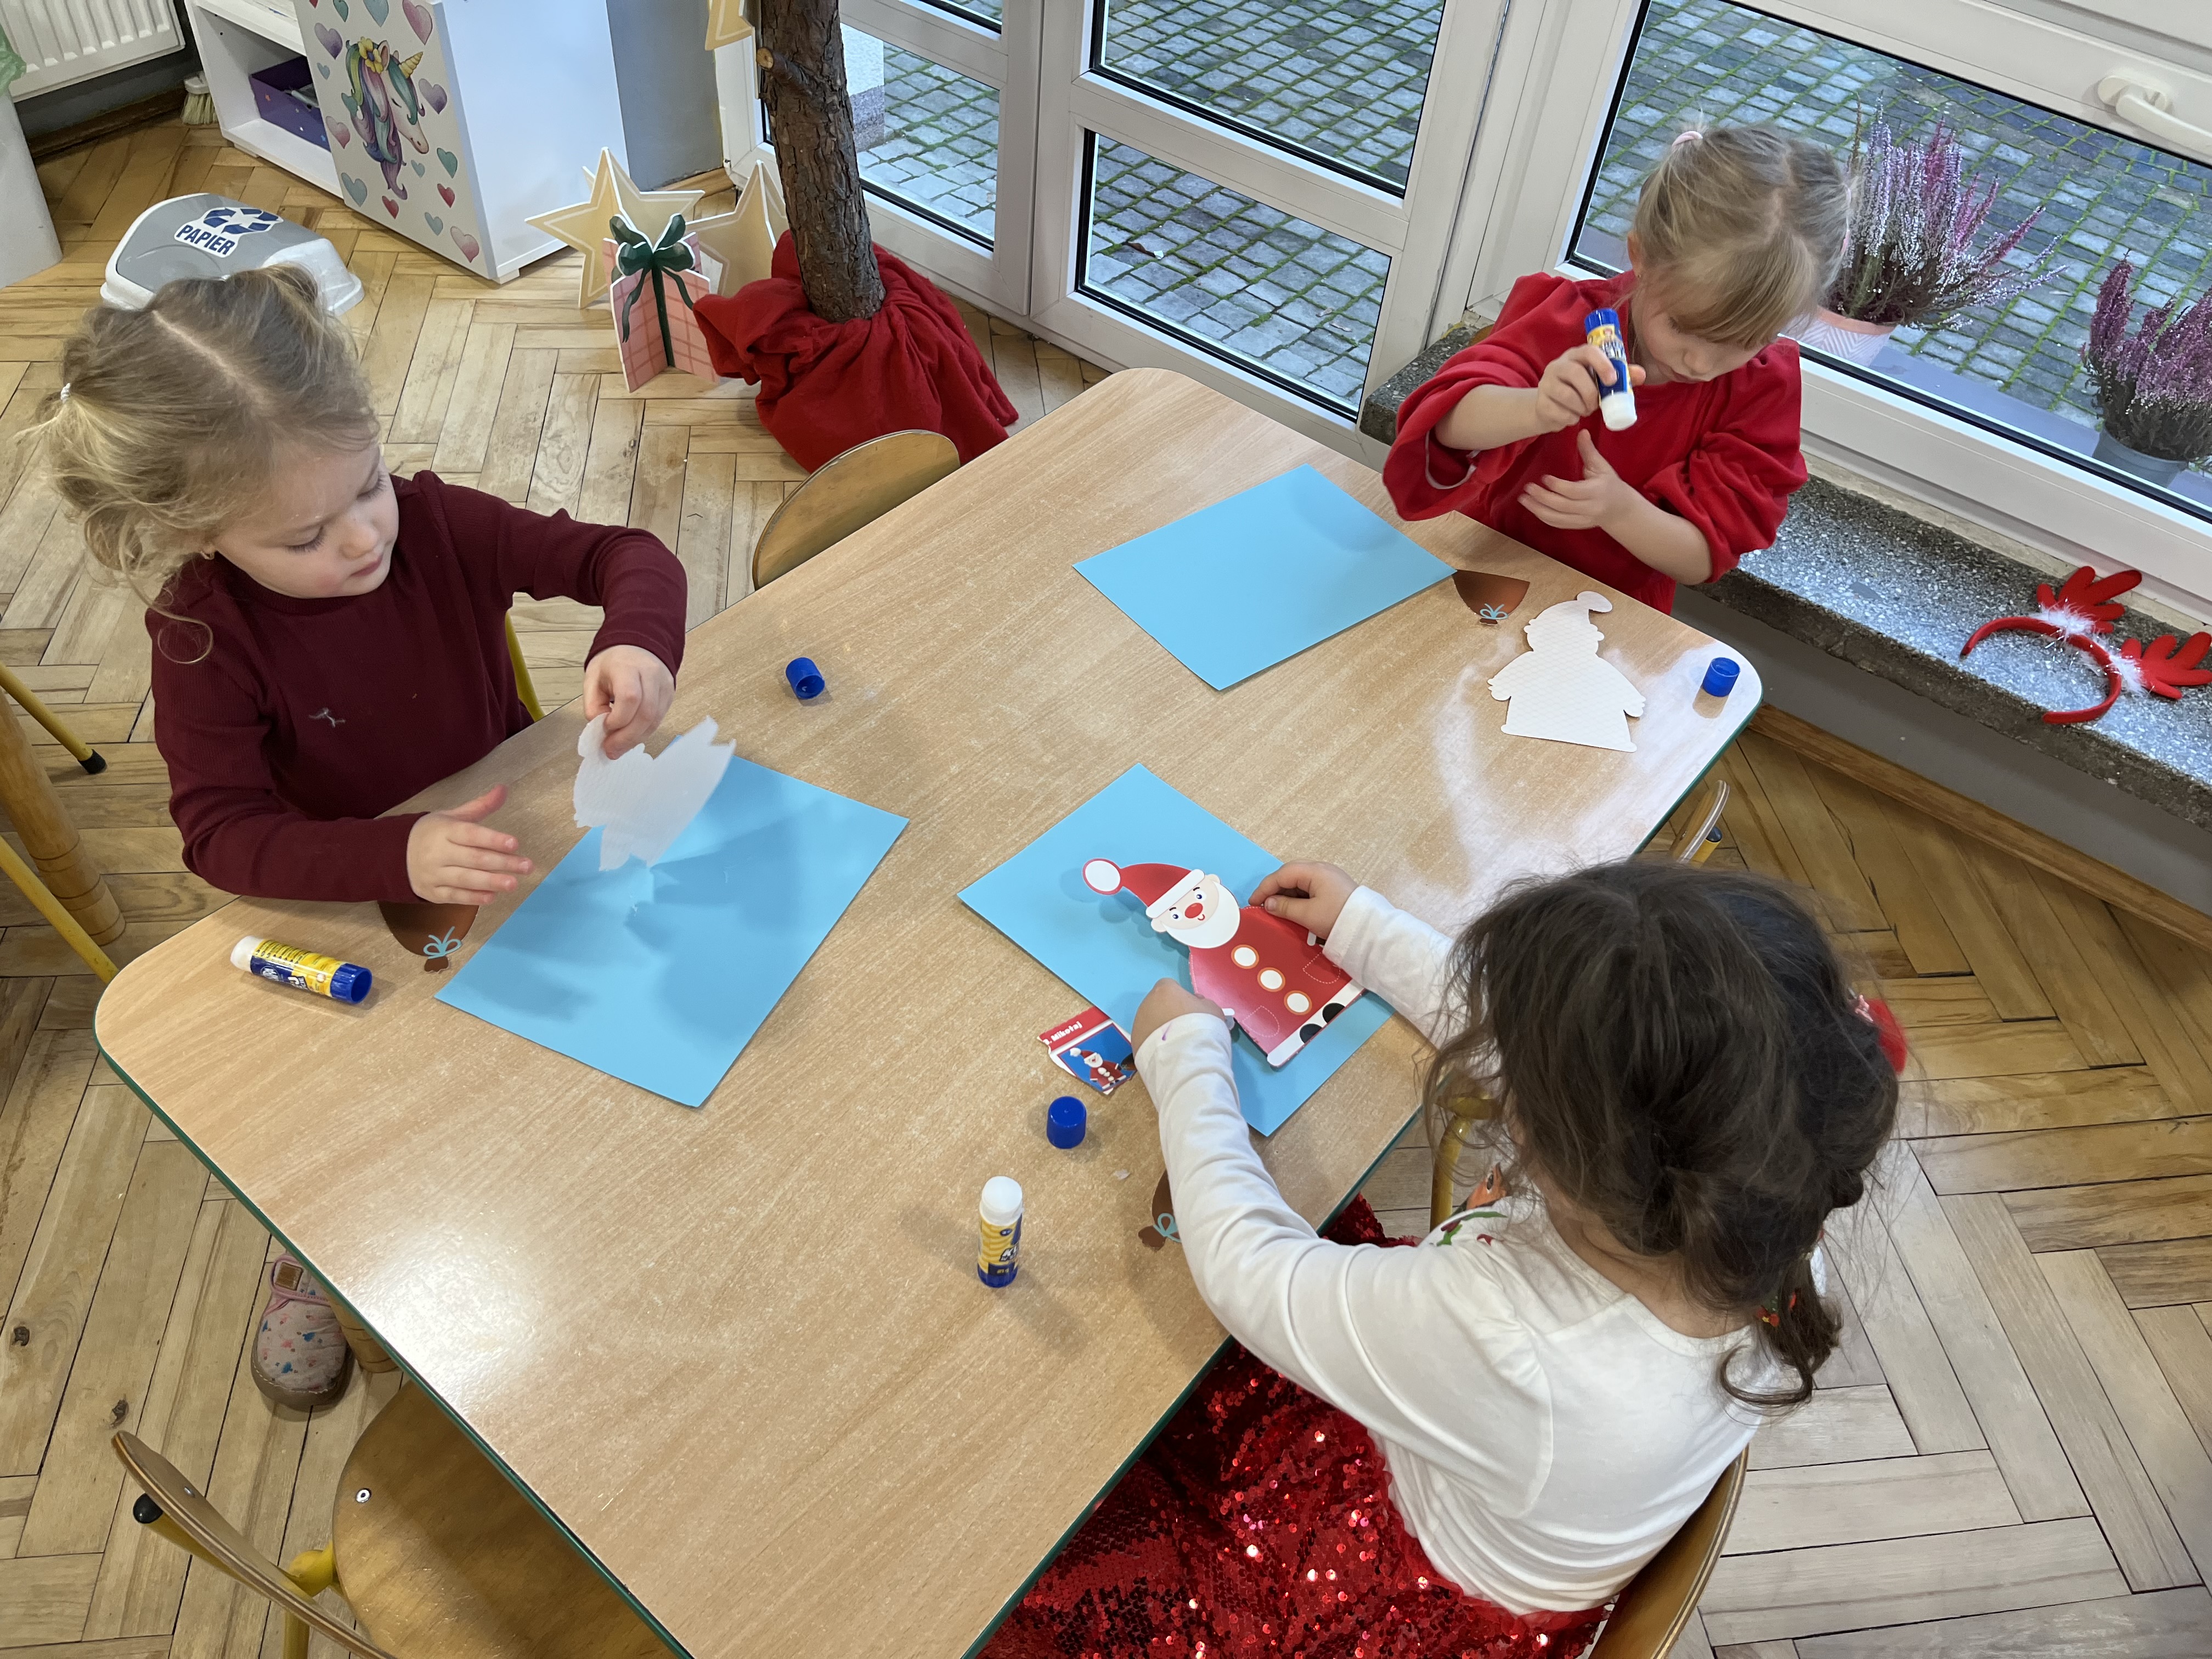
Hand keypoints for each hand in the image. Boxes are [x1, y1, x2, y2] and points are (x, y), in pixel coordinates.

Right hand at [405, 785, 532, 905]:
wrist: (394, 854)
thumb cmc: (433, 833)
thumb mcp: (453, 817)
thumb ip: (480, 806)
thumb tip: (503, 789)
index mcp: (444, 830)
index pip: (471, 834)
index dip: (492, 839)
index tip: (515, 843)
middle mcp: (438, 852)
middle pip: (473, 859)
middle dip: (502, 863)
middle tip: (527, 866)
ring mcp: (433, 874)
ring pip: (465, 879)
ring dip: (491, 882)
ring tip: (514, 883)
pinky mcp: (431, 892)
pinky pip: (454, 896)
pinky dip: (473, 898)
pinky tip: (492, 896)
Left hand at [583, 645, 674, 757]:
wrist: (636, 647)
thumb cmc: (613, 662)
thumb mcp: (592, 678)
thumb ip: (592, 704)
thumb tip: (599, 729)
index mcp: (628, 666)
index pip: (630, 698)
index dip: (617, 720)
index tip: (604, 729)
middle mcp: (651, 674)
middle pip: (646, 713)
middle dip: (627, 737)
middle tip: (611, 750)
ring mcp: (664, 686)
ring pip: (655, 720)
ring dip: (635, 739)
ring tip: (619, 747)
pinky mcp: (669, 695)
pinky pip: (659, 720)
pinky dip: (643, 733)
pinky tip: (631, 737)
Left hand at [1132, 978, 1225, 1050]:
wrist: (1186, 1058)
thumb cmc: (1201, 1028)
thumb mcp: (1212, 1010)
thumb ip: (1202, 1004)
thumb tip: (1196, 1005)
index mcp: (1165, 990)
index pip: (1170, 987)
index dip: (1181, 998)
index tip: (1190, 1011)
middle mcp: (1147, 1003)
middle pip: (1158, 1004)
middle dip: (1169, 1014)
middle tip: (1184, 1029)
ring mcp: (1138, 1023)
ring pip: (1150, 1022)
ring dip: (1160, 1030)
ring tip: (1176, 1045)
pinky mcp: (1135, 1043)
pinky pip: (1146, 1039)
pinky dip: (1154, 1045)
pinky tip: (1168, 1054)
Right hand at [1249, 861, 1356, 940]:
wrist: (1368, 929)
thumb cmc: (1337, 918)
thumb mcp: (1308, 915)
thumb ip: (1285, 907)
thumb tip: (1268, 903)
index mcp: (1315, 871)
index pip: (1282, 874)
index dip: (1265, 888)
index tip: (1253, 902)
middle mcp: (1322, 869)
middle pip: (1291, 874)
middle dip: (1275, 889)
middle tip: (1264, 904)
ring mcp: (1329, 878)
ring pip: (1300, 881)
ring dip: (1286, 894)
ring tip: (1276, 909)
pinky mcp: (1334, 888)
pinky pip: (1310, 888)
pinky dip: (1298, 897)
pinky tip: (1293, 909)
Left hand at [1520, 429, 1643, 531]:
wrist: (1620, 510)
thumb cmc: (1610, 484)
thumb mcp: (1602, 466)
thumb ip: (1589, 451)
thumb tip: (1581, 431)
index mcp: (1597, 492)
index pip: (1573, 491)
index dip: (1557, 486)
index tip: (1544, 477)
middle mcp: (1589, 508)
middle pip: (1562, 506)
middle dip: (1542, 497)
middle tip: (1527, 488)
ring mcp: (1582, 520)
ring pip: (1557, 518)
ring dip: (1537, 509)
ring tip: (1523, 499)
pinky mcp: (1576, 526)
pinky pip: (1557, 524)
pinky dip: (1543, 516)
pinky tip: (1532, 507)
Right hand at [1532, 346, 1643, 433]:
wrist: (1550, 407)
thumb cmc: (1579, 390)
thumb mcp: (1599, 381)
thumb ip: (1621, 376)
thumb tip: (1641, 374)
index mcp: (1575, 356)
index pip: (1588, 351)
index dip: (1602, 364)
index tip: (1613, 380)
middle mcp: (1557, 365)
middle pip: (1575, 373)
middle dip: (1591, 393)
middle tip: (1595, 405)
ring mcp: (1546, 384)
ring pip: (1567, 396)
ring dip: (1582, 408)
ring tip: (1584, 410)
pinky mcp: (1541, 403)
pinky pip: (1560, 413)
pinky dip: (1571, 418)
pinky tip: (1572, 416)